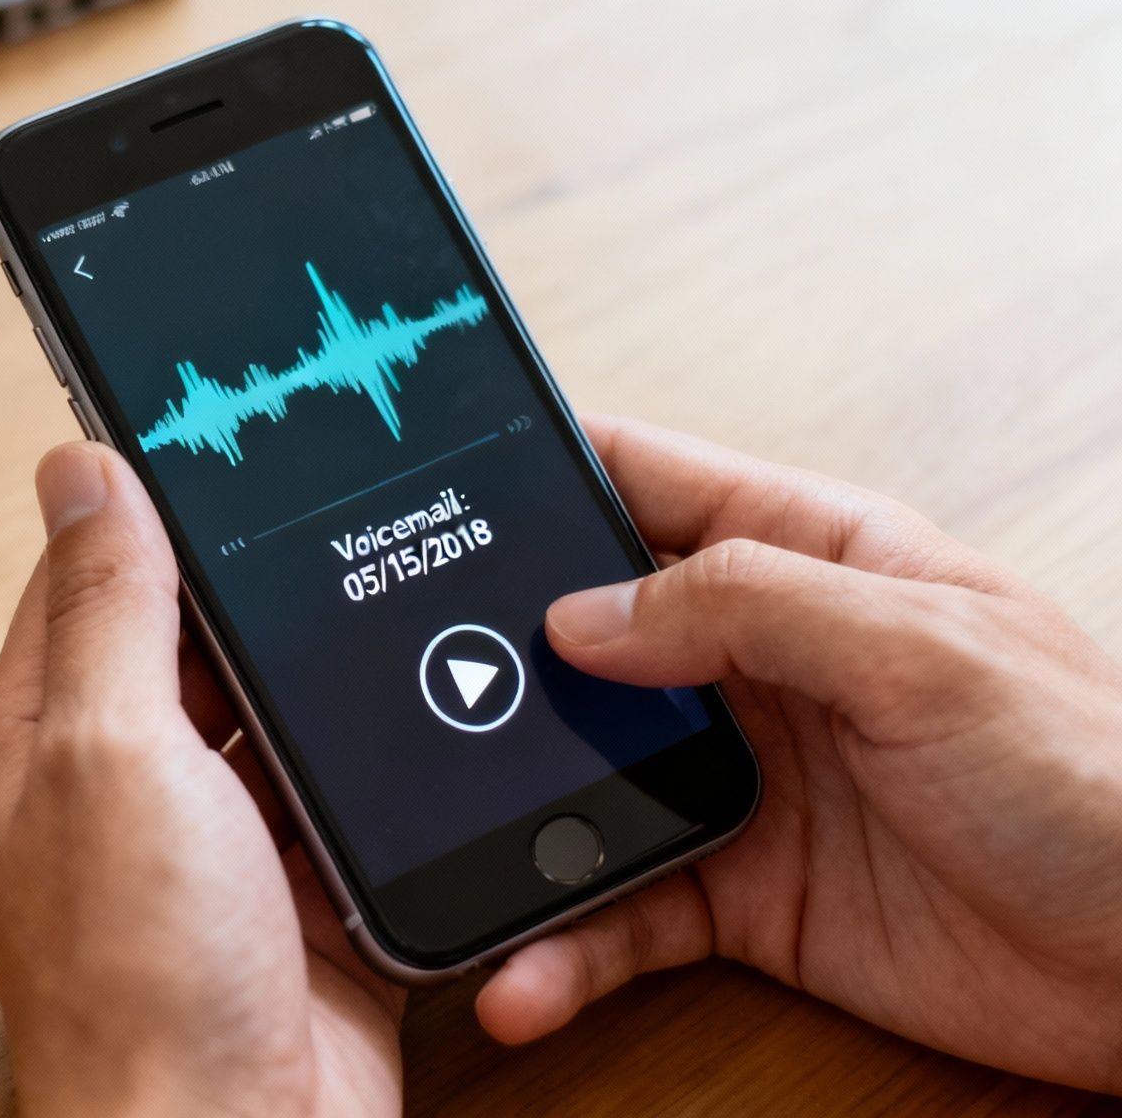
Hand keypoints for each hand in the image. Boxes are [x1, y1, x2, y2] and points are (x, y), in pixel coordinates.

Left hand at [0, 443, 404, 1117]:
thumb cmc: (140, 978)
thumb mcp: (111, 753)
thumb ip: (107, 608)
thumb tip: (80, 466)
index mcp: (43, 738)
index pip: (86, 575)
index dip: (144, 500)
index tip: (212, 431)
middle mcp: (121, 787)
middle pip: (194, 643)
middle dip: (259, 588)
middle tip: (331, 501)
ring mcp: (213, 846)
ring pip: (277, 718)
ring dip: (324, 678)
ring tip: (386, 592)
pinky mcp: (299, 897)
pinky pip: (342, 800)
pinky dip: (375, 768)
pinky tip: (419, 719)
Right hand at [477, 416, 1121, 1093]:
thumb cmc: (1100, 776)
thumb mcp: (926, 652)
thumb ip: (750, 604)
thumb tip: (583, 614)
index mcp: (814, 560)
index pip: (651, 484)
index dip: (544, 470)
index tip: (433, 479)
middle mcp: (762, 663)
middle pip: (585, 636)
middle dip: (487, 658)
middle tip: (388, 689)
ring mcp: (744, 779)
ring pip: (580, 780)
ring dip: (506, 816)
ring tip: (429, 854)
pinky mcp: (743, 896)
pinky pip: (620, 910)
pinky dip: (561, 941)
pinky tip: (521, 970)